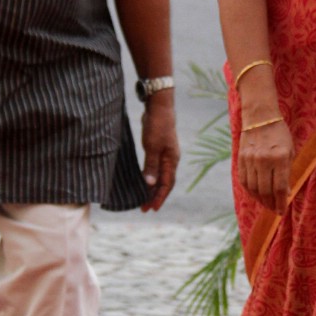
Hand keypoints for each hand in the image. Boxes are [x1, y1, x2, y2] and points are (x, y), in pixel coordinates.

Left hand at [139, 97, 179, 211]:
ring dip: (152, 188)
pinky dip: (150, 177)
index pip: (167, 184)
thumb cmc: (157, 126)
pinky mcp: (158, 149)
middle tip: (144, 208)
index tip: (152, 208)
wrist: (159, 107)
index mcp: (172, 160)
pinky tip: (143, 181)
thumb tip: (150, 184)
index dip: (159, 197)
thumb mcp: (152, 146)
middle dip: (155, 196)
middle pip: (164, 183)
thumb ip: (151, 165)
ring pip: (160, 176)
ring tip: (143, 198)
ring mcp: (165, 154)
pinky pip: (155, 168)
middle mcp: (171, 160)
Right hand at [238, 116, 293, 214]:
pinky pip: (244, 181)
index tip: (281, 212)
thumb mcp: (289, 152)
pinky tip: (256, 194)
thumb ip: (287, 173)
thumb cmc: (280, 134)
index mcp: (279, 158)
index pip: (279, 188)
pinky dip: (250, 191)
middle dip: (270, 204)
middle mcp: (263, 160)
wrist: (260, 117)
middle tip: (274, 209)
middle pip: (265, 191)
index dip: (280, 203)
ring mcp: (250, 160)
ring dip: (260, 199)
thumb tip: (284, 194)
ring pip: (253, 188)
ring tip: (266, 203)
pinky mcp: (241, 159)